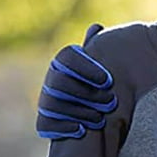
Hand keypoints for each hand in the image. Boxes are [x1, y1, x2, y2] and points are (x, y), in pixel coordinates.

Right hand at [37, 23, 116, 139]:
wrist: (94, 116)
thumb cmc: (101, 86)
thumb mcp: (102, 67)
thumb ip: (99, 51)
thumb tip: (96, 27)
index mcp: (64, 62)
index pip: (68, 57)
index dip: (87, 68)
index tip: (108, 80)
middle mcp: (52, 80)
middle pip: (60, 82)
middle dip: (86, 93)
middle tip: (111, 102)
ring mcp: (46, 101)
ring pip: (53, 103)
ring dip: (79, 111)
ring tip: (100, 118)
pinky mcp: (45, 122)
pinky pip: (46, 124)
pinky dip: (63, 126)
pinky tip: (81, 130)